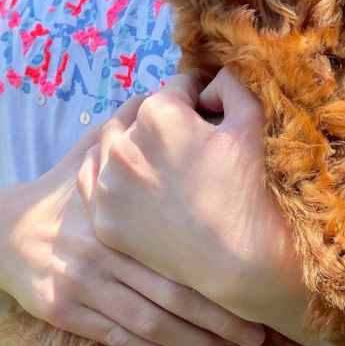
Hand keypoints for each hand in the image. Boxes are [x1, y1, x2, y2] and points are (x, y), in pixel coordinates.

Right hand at [0, 119, 263, 345]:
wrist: (3, 232)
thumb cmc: (67, 188)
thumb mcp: (95, 151)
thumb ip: (135, 126)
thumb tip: (180, 85)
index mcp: (116, 209)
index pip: (179, 247)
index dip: (220, 273)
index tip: (256, 286)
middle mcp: (99, 247)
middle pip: (172, 292)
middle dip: (220, 319)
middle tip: (258, 334)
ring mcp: (79, 282)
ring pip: (149, 322)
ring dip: (196, 343)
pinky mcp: (62, 310)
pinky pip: (118, 337)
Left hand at [76, 67, 304, 327]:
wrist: (241, 262)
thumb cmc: (251, 190)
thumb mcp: (251, 121)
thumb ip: (229, 84)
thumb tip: (208, 83)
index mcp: (160, 114)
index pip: (176, 88)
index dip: (198, 99)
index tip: (209, 116)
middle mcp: (125, 145)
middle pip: (140, 114)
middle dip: (163, 121)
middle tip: (187, 143)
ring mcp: (110, 185)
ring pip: (113, 143)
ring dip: (134, 144)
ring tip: (161, 162)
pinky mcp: (104, 219)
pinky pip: (93, 179)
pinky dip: (110, 173)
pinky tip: (134, 180)